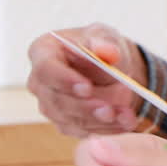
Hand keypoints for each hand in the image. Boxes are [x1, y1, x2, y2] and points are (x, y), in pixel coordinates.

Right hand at [26, 23, 144, 136]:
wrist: (107, 64)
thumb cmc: (98, 44)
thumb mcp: (104, 36)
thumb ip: (105, 42)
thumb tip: (108, 52)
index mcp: (43, 51)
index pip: (45, 69)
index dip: (64, 80)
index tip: (87, 87)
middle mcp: (40, 82)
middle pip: (56, 100)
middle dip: (86, 107)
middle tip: (110, 109)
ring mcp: (50, 105)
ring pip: (71, 119)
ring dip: (100, 120)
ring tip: (126, 114)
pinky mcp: (65, 122)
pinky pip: (84, 130)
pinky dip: (107, 128)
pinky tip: (125, 122)